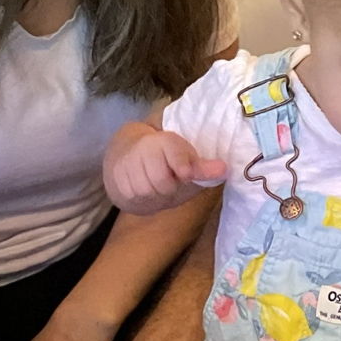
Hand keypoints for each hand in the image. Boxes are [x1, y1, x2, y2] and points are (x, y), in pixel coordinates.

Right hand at [105, 126, 225, 215]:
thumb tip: (224, 170)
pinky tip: (145, 192)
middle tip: (171, 183)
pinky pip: (132, 197)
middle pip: (160, 181)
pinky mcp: (115, 177)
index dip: (181, 164)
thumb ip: (204, 168)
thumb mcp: (187, 162)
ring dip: (155, 195)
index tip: (187, 174)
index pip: (173, 152)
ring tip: (159, 188)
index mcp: (166, 141)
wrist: (128, 159)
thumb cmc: (166, 162)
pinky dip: (142, 199)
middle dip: (169, 188)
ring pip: (146, 191)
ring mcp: (127, 162)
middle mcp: (144, 148)